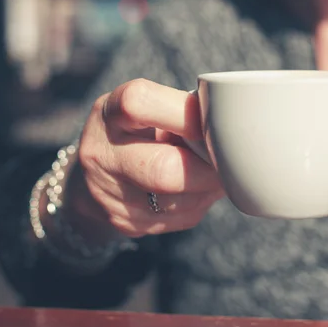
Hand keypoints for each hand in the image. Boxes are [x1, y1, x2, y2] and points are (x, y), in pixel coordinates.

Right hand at [72, 78, 224, 237]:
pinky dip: (200, 203)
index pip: (139, 104)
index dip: (186, 116)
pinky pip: (181, 218)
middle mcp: (101, 154)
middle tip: (225, 161)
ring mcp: (109, 194)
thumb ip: (181, 110)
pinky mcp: (125, 223)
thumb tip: (232, 127)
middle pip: (163, 170)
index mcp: (109, 113)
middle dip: (206, 169)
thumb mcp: (147, 109)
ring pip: (179, 201)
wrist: (94, 176)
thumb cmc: (136, 131)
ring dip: (208, 188)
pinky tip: (197, 189)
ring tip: (212, 172)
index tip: (210, 123)